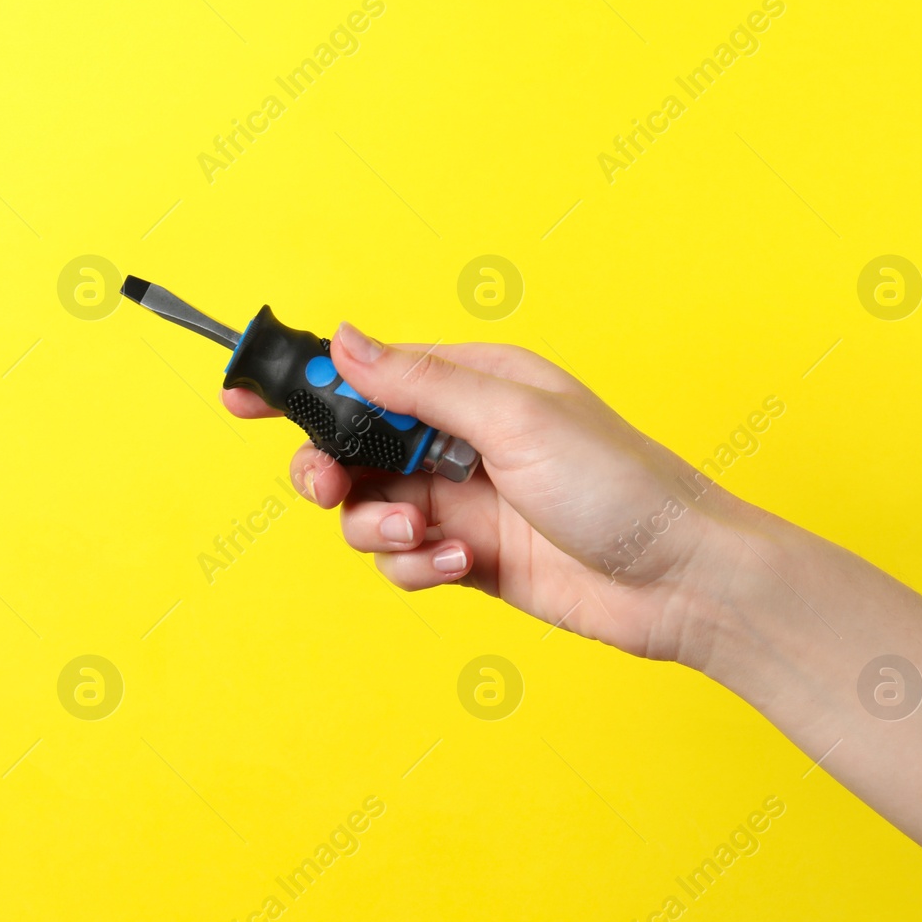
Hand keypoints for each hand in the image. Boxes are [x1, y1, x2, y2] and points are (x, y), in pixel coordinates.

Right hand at [223, 323, 746, 662]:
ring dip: (379, 529)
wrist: (680, 581)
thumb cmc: (620, 484)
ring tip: (429, 538)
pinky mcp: (466, 558)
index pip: (366, 373)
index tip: (241, 397)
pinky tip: (461, 567)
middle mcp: (458, 439)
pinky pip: (402, 561)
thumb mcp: (514, 418)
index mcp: (471, 383)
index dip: (301, 385)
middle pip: (349, 448)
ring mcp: (460, 501)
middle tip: (327, 491)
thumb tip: (346, 340)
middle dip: (328, 472)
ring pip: (366, 511)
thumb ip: (419, 384)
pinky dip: (416, 567)